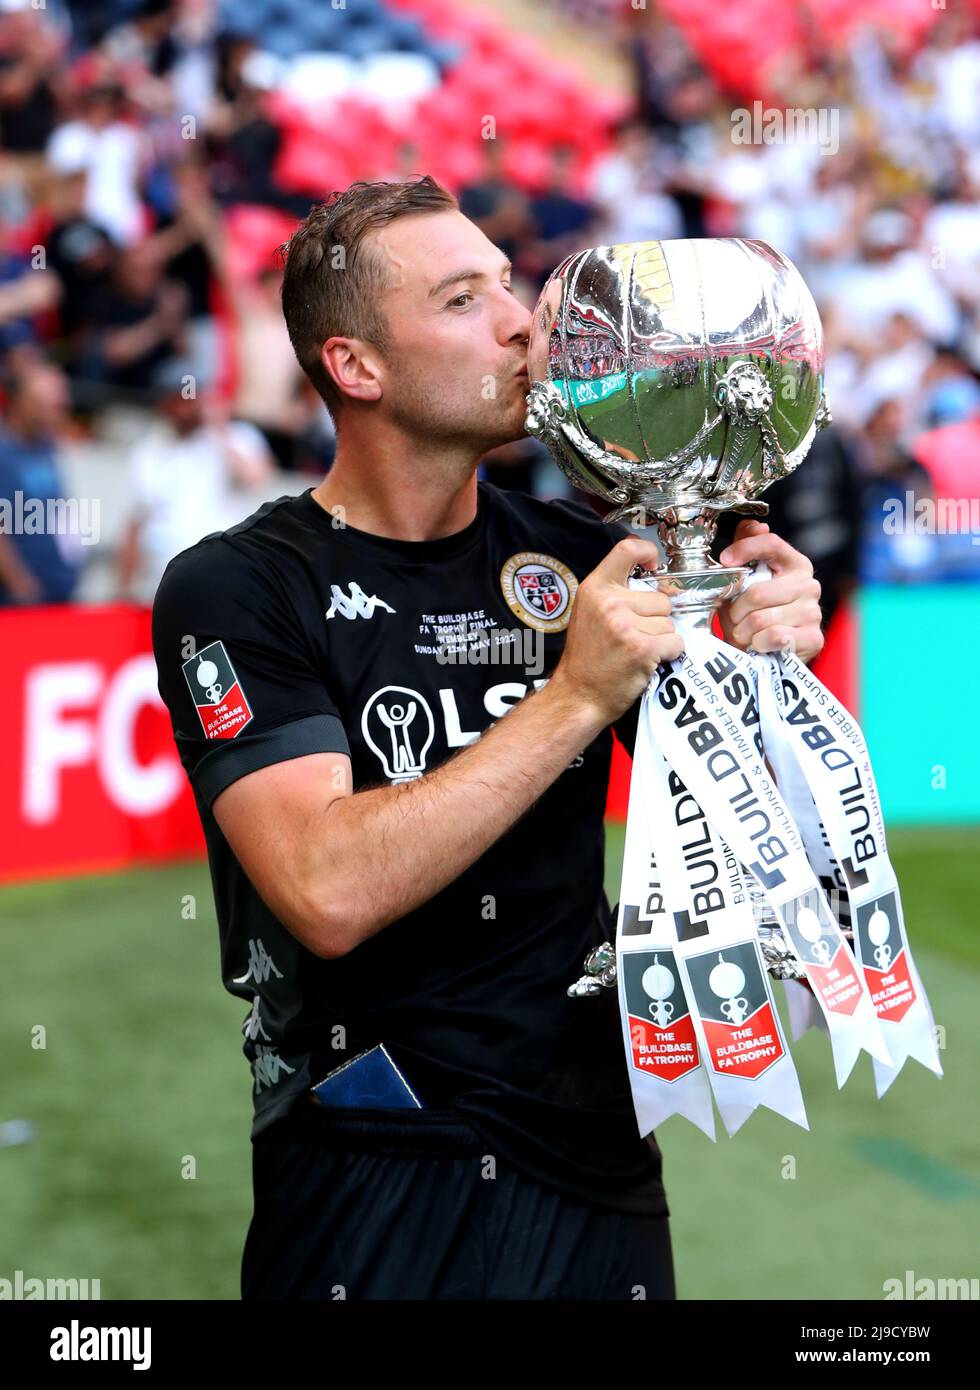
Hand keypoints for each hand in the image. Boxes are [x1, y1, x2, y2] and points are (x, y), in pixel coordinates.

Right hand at [554, 536, 684, 724]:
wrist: (577, 696)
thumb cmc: (586, 658)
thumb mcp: (588, 613)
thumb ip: (614, 593)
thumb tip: (652, 577)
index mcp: (595, 589)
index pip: (627, 549)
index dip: (648, 552)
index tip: (653, 566)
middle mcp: (609, 603)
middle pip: (660, 598)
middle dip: (655, 618)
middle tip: (633, 636)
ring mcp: (625, 625)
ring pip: (669, 623)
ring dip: (661, 638)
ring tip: (635, 650)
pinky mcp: (642, 648)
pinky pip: (676, 642)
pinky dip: (669, 654)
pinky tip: (647, 661)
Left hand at [718, 520, 823, 662]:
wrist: (768, 653)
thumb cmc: (755, 614)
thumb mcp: (746, 581)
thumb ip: (748, 549)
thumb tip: (753, 525)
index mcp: (795, 564)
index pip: (771, 544)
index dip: (745, 549)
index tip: (725, 560)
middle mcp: (809, 585)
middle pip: (756, 593)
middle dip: (735, 611)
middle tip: (732, 618)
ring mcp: (813, 612)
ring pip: (760, 619)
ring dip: (743, 631)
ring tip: (744, 633)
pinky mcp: (813, 637)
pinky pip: (773, 637)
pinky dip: (757, 644)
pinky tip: (759, 644)